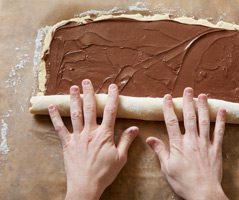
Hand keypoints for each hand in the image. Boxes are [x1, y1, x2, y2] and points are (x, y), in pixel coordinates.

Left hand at [48, 79, 138, 199]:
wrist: (86, 186)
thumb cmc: (105, 173)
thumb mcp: (121, 158)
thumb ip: (126, 141)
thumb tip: (135, 128)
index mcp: (104, 135)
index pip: (110, 112)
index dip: (112, 97)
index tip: (113, 87)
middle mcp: (90, 132)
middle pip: (90, 108)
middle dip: (89, 93)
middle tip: (87, 81)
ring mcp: (77, 137)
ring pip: (75, 114)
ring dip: (74, 99)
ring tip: (73, 87)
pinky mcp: (67, 143)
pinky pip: (60, 128)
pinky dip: (55, 117)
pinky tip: (52, 107)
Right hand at [146, 88, 227, 199]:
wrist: (203, 193)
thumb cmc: (183, 182)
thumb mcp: (166, 168)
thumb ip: (160, 151)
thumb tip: (149, 139)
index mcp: (178, 144)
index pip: (171, 122)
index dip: (168, 108)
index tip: (167, 97)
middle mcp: (191, 140)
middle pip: (189, 117)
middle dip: (188, 102)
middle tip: (188, 89)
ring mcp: (205, 143)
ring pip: (204, 121)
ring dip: (203, 107)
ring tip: (203, 95)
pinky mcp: (216, 149)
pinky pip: (220, 132)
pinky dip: (221, 121)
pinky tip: (222, 111)